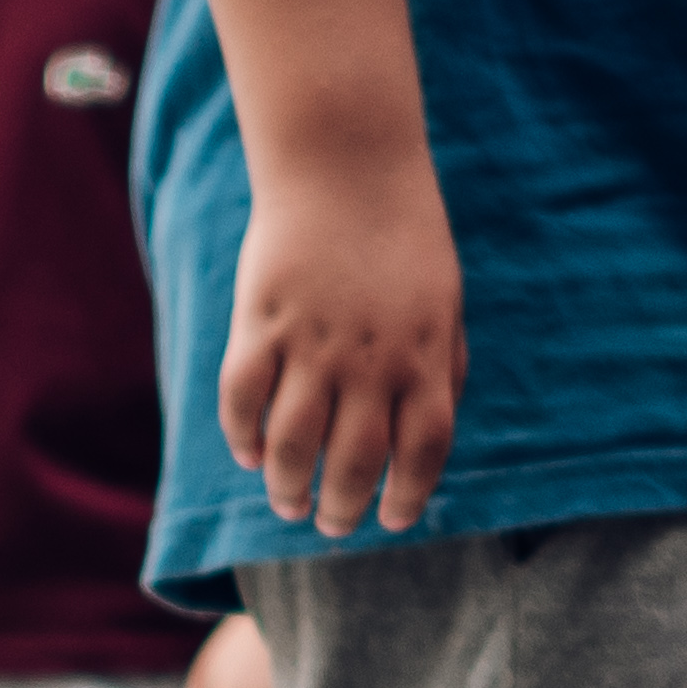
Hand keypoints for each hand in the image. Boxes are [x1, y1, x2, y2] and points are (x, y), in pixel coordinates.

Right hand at [220, 142, 465, 536]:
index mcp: (424, 356)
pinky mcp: (261, 322)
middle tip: (331, 522)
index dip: (408, 497)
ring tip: (288, 502)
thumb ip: (441, 371)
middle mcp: (371, 359)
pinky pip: (243, 399)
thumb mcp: (444, 304)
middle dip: (343, 508)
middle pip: (356, 462)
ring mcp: (312, 342)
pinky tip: (251, 454)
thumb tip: (424, 445)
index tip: (392, 519)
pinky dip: (243, 436)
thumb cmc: (403, 238)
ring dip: (289, 486)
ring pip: (294, 444)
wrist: (348, 165)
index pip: (422, 452)